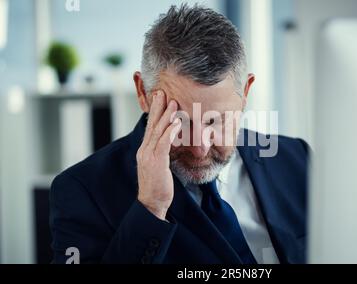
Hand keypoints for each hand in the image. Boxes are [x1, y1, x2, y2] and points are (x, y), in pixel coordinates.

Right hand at [136, 90, 181, 219]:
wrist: (152, 203)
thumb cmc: (158, 186)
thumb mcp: (158, 165)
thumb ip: (161, 153)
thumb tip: (168, 143)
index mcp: (145, 150)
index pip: (150, 127)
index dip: (154, 112)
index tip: (159, 99)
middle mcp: (144, 150)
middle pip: (152, 125)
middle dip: (157, 107)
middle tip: (162, 92)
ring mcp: (149, 155)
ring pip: (158, 131)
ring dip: (166, 115)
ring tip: (173, 102)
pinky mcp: (156, 162)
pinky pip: (164, 143)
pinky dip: (170, 131)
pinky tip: (177, 122)